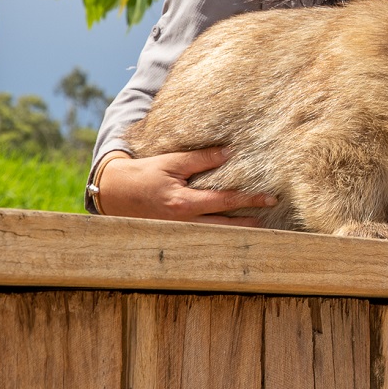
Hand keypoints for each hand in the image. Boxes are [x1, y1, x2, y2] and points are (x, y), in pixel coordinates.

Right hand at [96, 148, 276, 225]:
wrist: (115, 192)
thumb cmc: (144, 174)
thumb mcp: (172, 162)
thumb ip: (201, 159)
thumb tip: (229, 153)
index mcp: (183, 203)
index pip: (225, 201)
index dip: (249, 200)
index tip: (270, 199)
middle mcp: (184, 222)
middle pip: (226, 226)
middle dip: (250, 222)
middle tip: (272, 218)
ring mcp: (180, 231)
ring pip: (216, 235)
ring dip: (238, 231)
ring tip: (260, 226)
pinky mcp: (176, 233)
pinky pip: (204, 235)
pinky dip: (220, 233)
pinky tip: (234, 230)